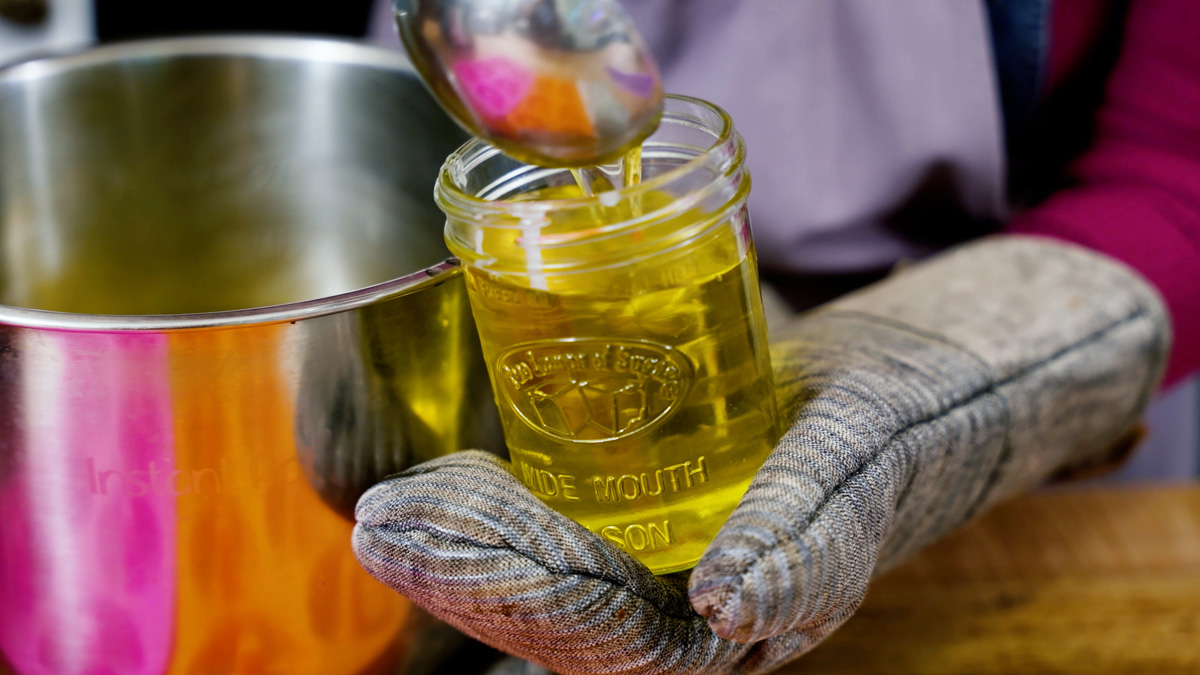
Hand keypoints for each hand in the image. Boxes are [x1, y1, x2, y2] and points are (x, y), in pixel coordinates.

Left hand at [353, 237, 1168, 673]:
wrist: (913, 394)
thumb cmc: (898, 423)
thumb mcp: (859, 463)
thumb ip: (802, 539)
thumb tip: (729, 607)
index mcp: (737, 621)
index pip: (601, 633)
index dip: (512, 594)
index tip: (428, 537)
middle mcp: (688, 611)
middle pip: (554, 616)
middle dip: (463, 574)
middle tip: (382, 522)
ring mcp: (664, 571)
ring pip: (546, 581)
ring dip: (465, 549)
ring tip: (388, 510)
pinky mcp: (652, 525)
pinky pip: (562, 535)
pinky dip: (501, 512)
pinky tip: (449, 479)